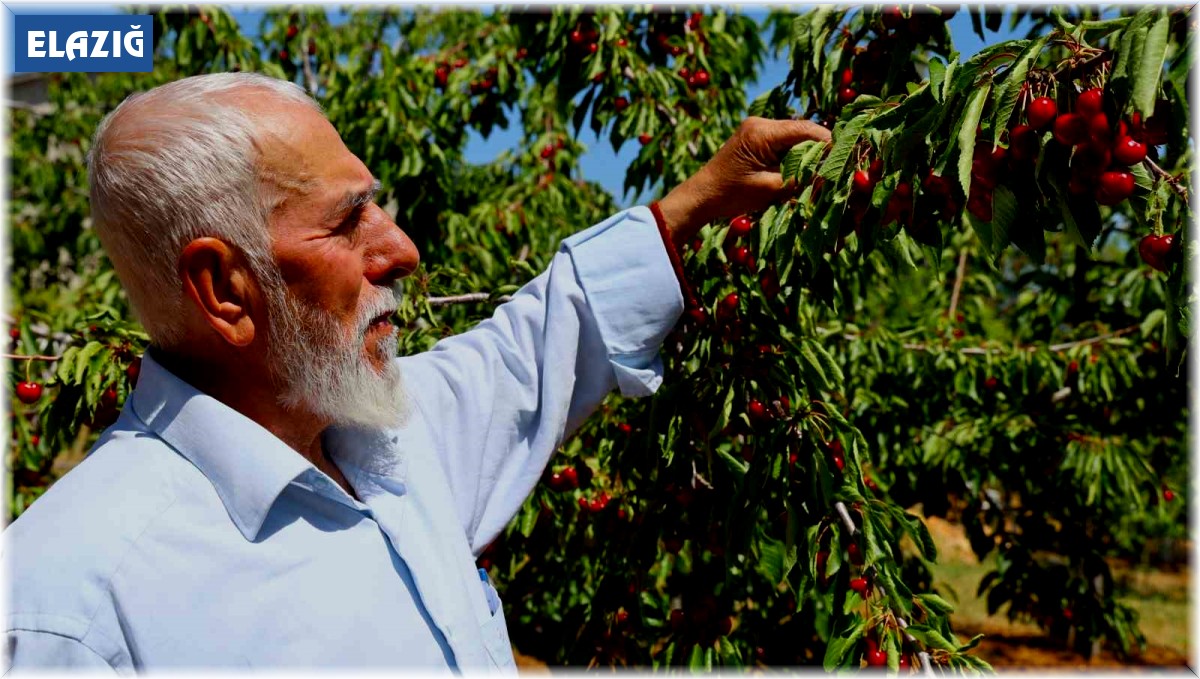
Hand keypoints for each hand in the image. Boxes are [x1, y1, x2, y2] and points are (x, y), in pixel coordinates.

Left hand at [657, 117, 831, 247]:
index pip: (808, 131)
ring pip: (797, 137)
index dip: (831, 145)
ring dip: (809, 155)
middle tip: (840, 170)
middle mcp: (761, 123)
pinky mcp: (757, 137)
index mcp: (762, 132)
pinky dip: (796, 156)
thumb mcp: (770, 189)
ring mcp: (758, 128)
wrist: (700, 196)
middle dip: (822, 151)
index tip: (848, 160)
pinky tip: (803, 172)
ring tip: (823, 174)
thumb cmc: (730, 195)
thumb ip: (801, 178)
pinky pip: (785, 142)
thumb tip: (831, 174)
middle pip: (804, 132)